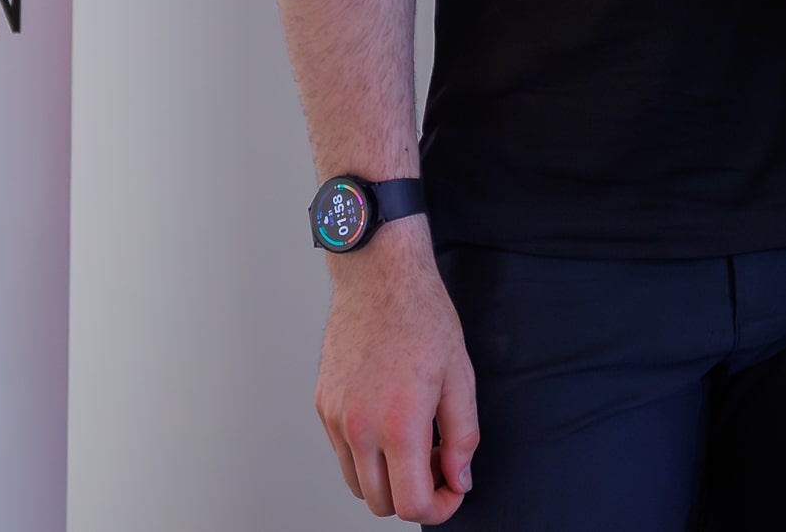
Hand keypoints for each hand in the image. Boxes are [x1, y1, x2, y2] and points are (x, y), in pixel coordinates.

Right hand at [314, 226, 477, 521]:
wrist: (379, 277)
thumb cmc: (422, 318)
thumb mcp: (460, 377)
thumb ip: (463, 438)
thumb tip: (459, 480)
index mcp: (399, 423)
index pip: (411, 505)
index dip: (439, 508)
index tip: (452, 490)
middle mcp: (360, 428)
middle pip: (381, 504)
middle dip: (413, 495)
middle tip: (436, 462)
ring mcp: (337, 418)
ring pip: (358, 484)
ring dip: (387, 479)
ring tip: (413, 442)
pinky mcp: (323, 406)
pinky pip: (343, 453)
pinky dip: (366, 455)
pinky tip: (389, 422)